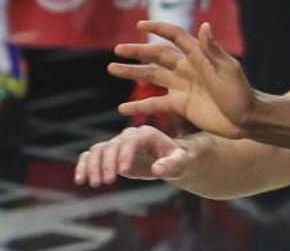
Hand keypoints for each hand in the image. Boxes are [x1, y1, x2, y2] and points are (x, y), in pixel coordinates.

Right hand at [74, 125, 194, 187]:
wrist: (170, 160)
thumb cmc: (177, 160)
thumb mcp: (180, 162)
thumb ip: (171, 164)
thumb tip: (157, 169)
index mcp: (146, 134)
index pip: (130, 141)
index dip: (125, 155)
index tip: (123, 172)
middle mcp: (129, 136)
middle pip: (112, 145)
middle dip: (108, 163)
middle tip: (107, 182)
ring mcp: (117, 143)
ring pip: (98, 150)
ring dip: (93, 166)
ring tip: (95, 184)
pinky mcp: (109, 153)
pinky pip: (90, 155)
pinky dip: (83, 165)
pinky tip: (81, 180)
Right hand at [111, 21, 257, 139]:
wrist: (246, 119)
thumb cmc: (240, 92)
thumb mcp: (228, 71)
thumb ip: (212, 51)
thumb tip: (204, 25)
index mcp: (199, 56)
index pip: (175, 37)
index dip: (159, 29)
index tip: (140, 24)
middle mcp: (187, 68)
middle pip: (158, 56)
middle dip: (138, 52)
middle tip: (118, 50)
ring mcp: (182, 86)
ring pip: (152, 76)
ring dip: (132, 72)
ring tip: (112, 69)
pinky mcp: (180, 105)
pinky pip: (155, 103)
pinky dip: (139, 105)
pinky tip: (122, 108)